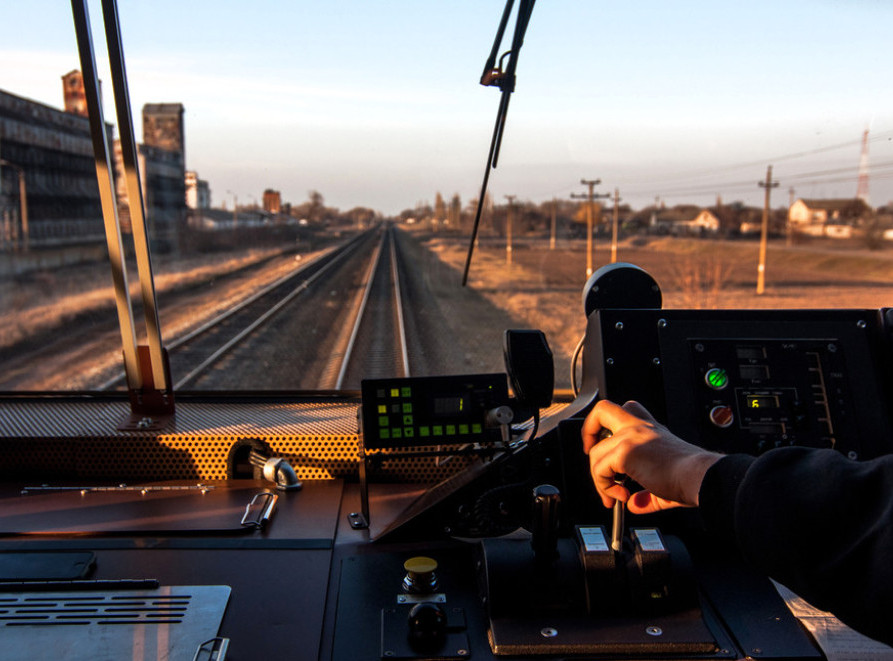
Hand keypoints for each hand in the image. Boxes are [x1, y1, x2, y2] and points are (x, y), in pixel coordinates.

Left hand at [582, 399, 721, 514]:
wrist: (701, 478)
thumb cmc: (693, 478)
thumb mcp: (664, 482)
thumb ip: (647, 494)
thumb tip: (635, 504)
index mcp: (651, 429)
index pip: (627, 410)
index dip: (609, 426)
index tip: (607, 446)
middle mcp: (640, 427)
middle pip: (601, 410)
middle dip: (588, 430)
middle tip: (591, 453)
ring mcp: (631, 437)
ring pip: (595, 452)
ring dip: (599, 478)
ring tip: (615, 495)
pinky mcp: (625, 452)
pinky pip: (599, 469)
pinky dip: (603, 486)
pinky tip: (621, 496)